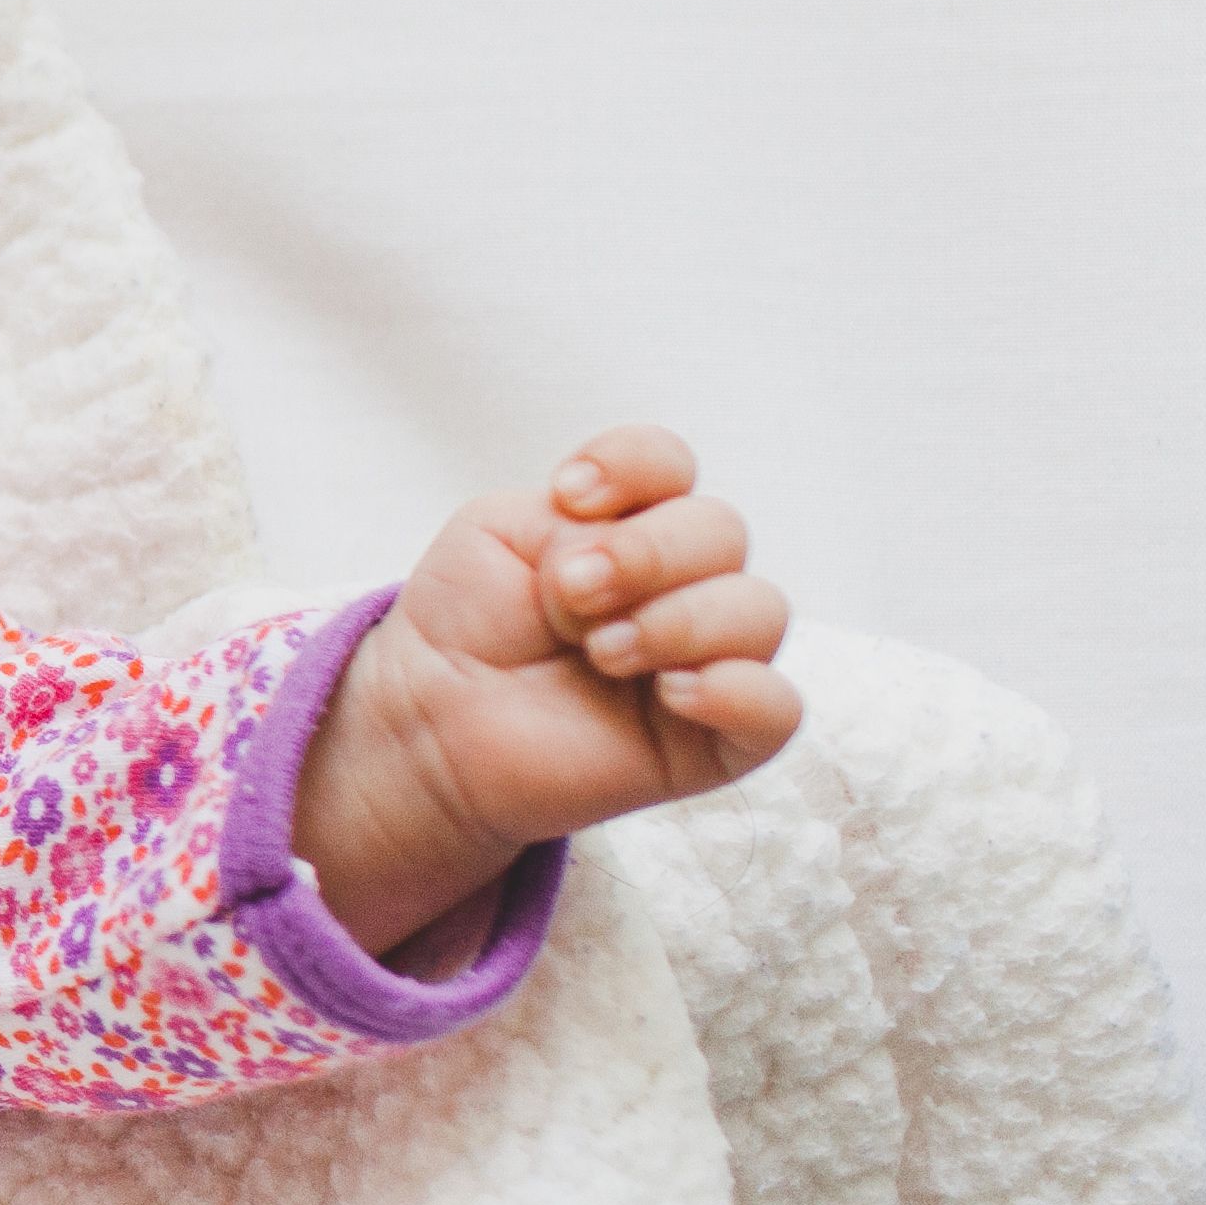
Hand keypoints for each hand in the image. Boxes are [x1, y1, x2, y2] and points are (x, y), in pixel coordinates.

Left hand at [293, 424, 801, 955]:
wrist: (427, 723)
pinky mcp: (715, 739)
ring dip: (676, 621)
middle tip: (571, 592)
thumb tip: (627, 561)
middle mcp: (682, 584)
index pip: (671, 465)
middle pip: (722, 530)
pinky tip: (672, 692)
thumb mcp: (496, 535)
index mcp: (630, 523)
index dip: (630, 465)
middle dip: (645, 553)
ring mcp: (704, 659)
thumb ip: (574, 520)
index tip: (564, 494)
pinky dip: (737, 691)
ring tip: (600, 652)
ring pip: (759, 611)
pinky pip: (778, 710)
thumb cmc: (468, 625)